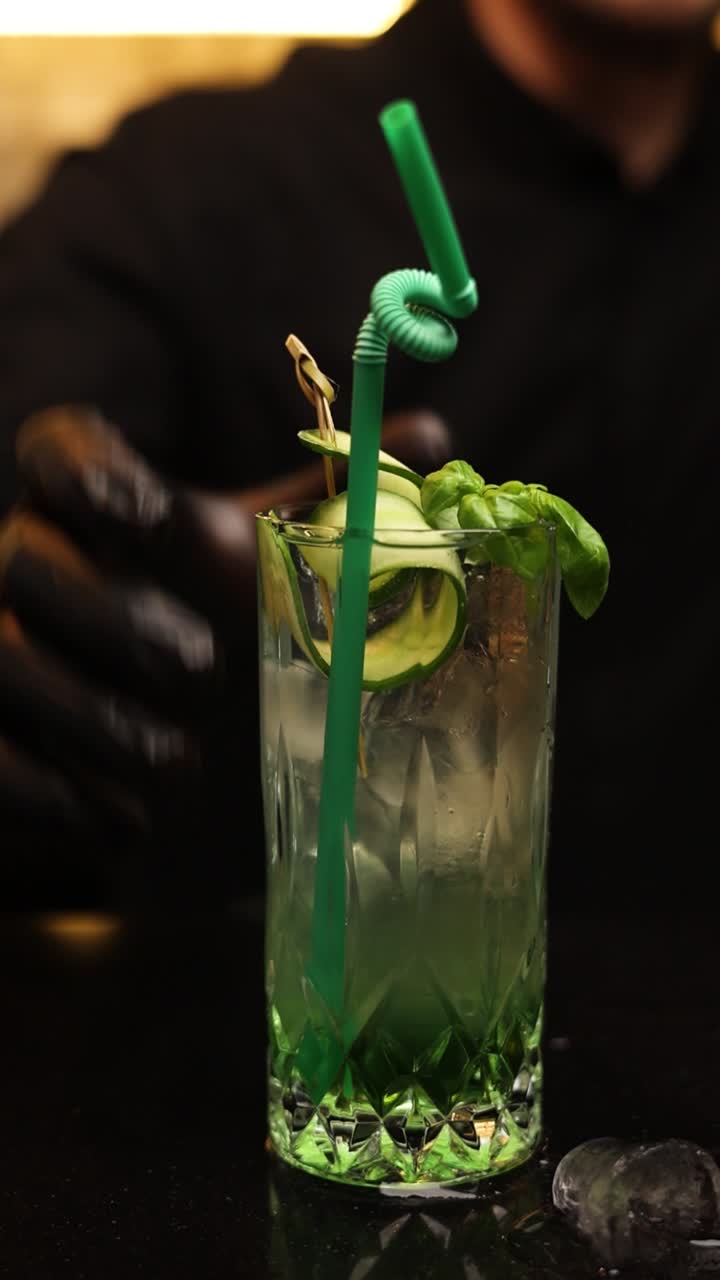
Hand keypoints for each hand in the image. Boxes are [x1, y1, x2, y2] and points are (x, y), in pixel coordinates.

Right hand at [0, 405, 450, 873]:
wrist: (121, 711)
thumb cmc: (198, 612)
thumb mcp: (254, 557)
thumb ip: (322, 504)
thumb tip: (434, 438)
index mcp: (90, 503)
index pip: (55, 451)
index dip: (89, 471)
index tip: (147, 511)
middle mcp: (26, 561)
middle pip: (27, 563)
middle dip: (114, 620)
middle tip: (202, 671)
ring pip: (7, 663)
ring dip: (97, 720)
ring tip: (181, 766)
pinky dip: (61, 796)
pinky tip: (127, 822)